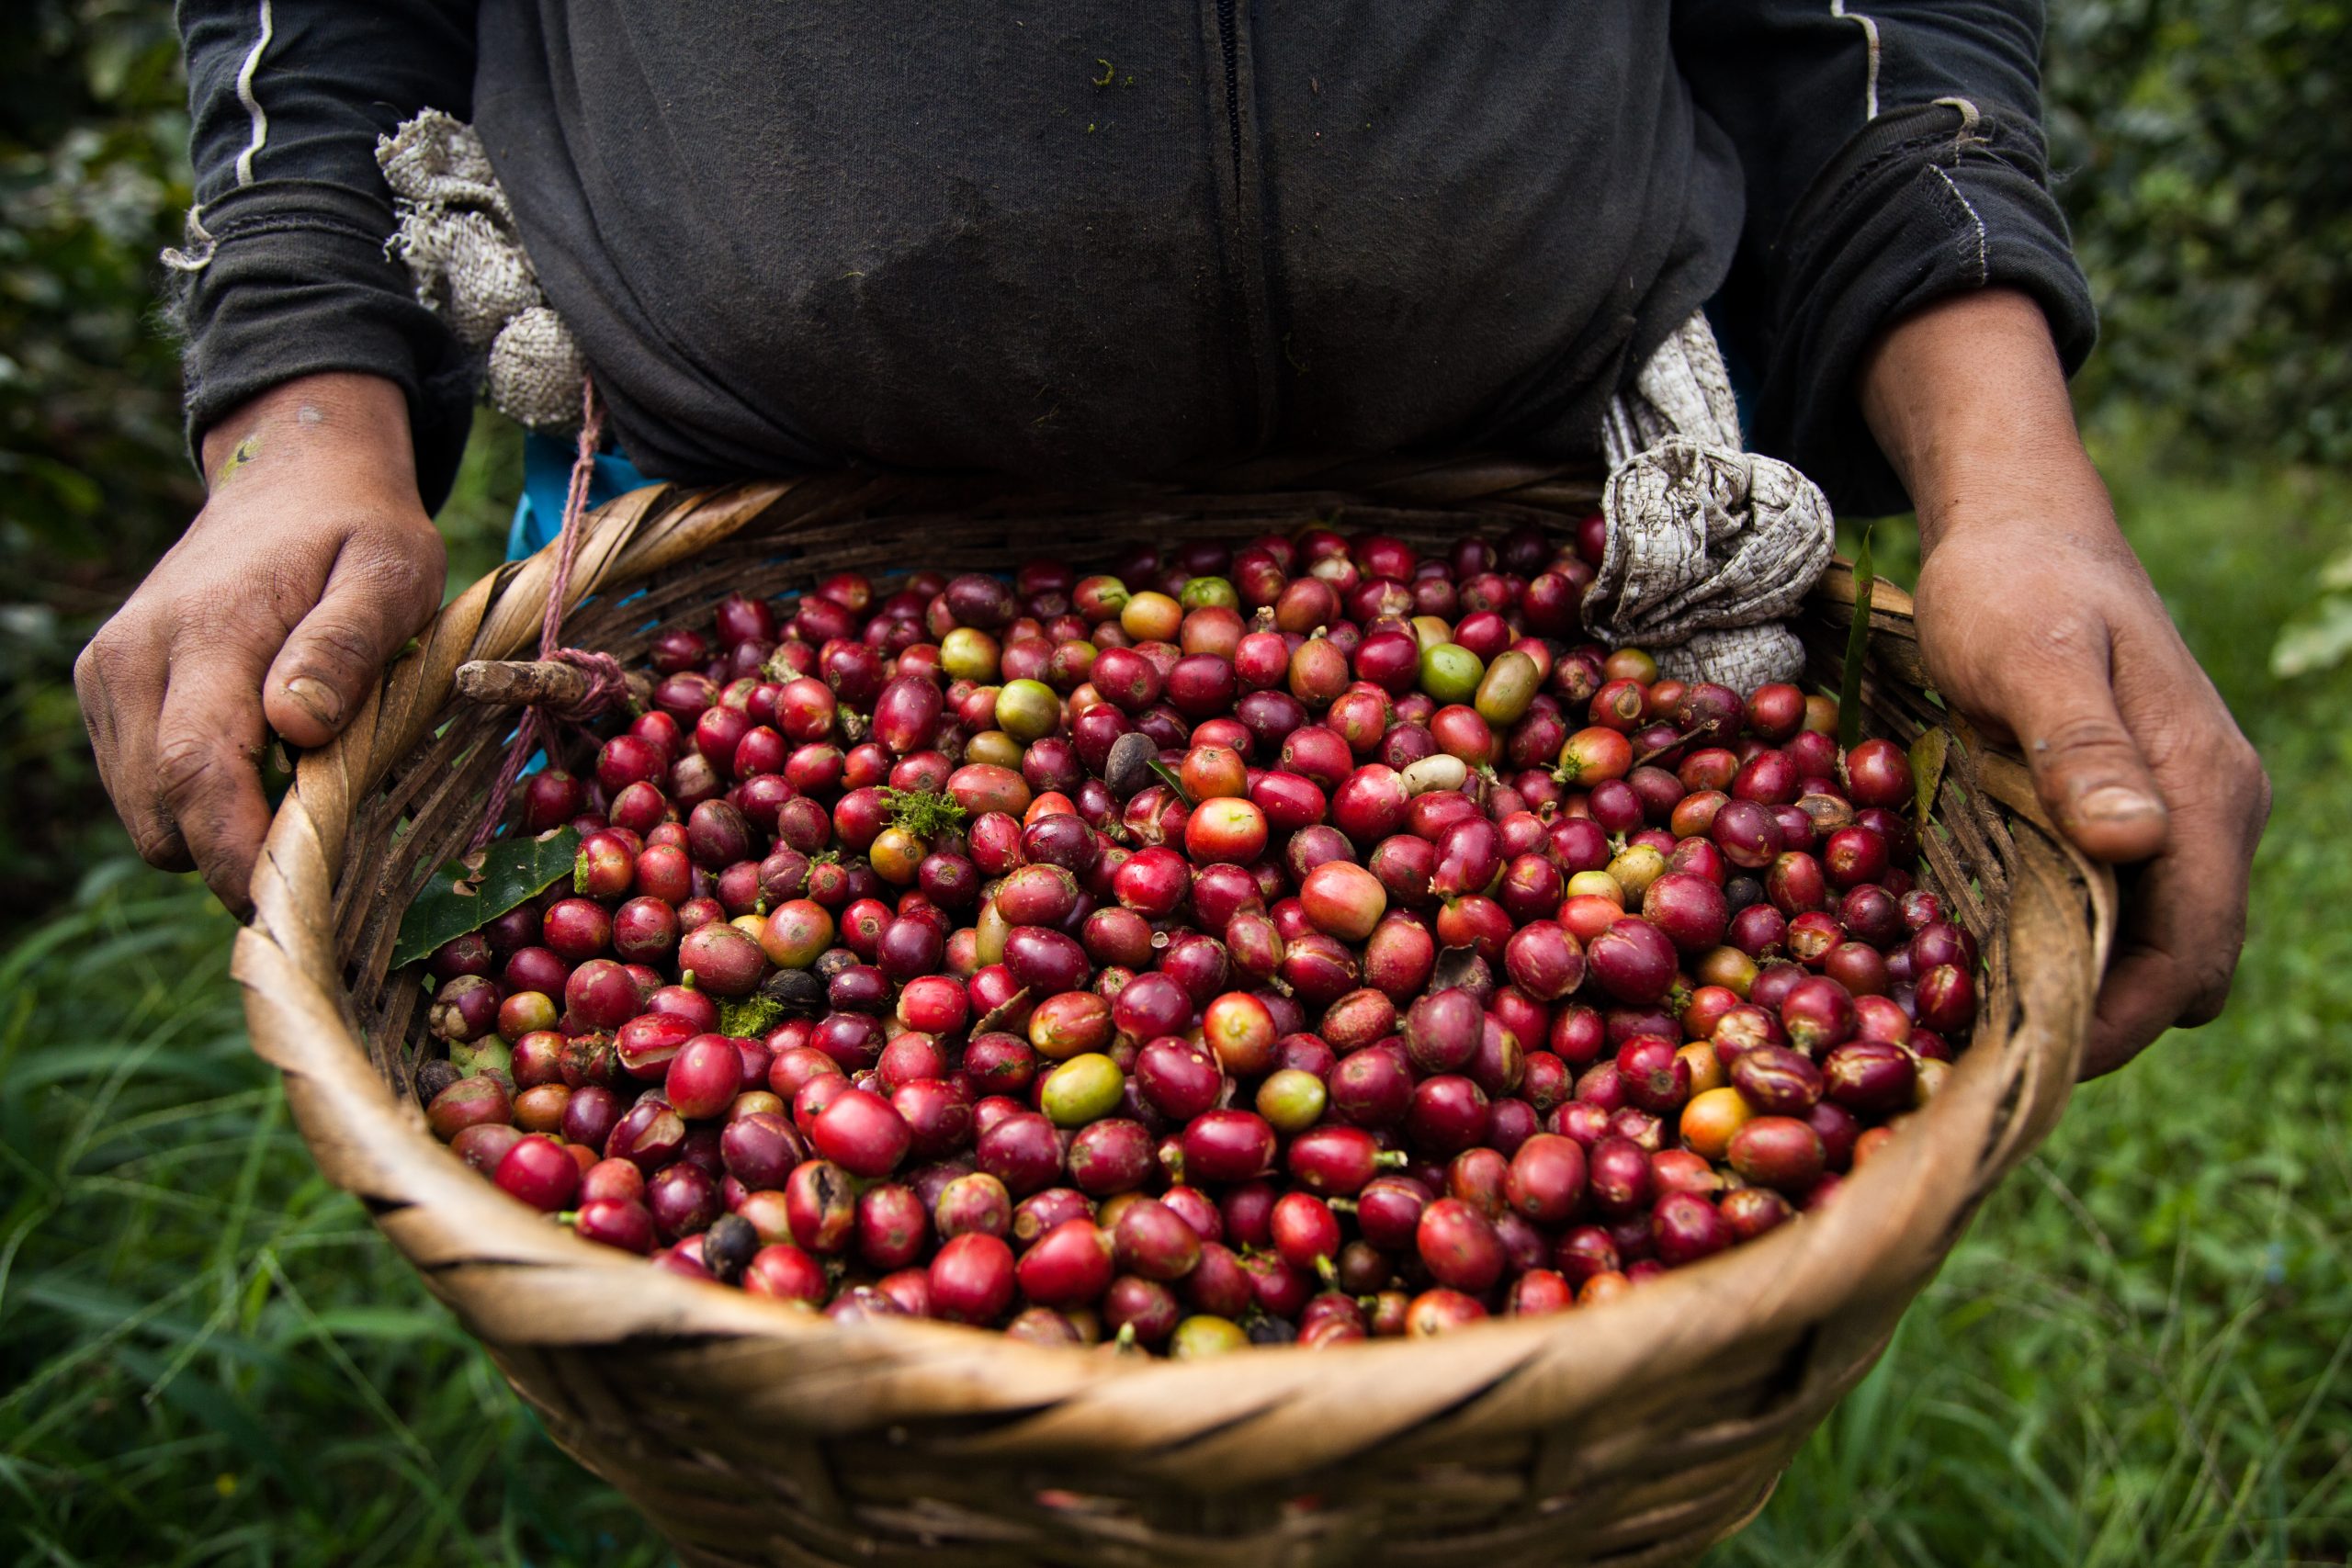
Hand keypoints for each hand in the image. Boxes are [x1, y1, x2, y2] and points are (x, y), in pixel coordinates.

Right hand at [75, 373, 444, 912]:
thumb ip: (348, 644)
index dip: (240, 857)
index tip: (299, 901)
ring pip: (146, 815)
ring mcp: (110, 676)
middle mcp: (135, 659)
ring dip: (216, 828)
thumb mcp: (393, 570)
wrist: (292, 480)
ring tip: (300, 787)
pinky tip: (262, 762)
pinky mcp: (107, 690)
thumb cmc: (360, 531)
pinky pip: (141, 788)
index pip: (198, 774)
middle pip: (163, 816)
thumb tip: (295, 724)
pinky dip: (196, 801)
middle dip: (237, 854)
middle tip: (329, 841)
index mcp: (207, 633)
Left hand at [1862, 291, 2268, 1076]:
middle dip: (2094, 1022)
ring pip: (2146, 940)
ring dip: (2074, 985)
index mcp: (2201, 795)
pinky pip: (2113, 901)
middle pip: (2177, 967)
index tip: (2027, 1066)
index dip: (2118, 1025)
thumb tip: (2136, 841)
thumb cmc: (2014, 586)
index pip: (2191, 956)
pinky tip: (1978, 949)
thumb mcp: (2029, 657)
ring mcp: (2173, 812)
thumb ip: (2081, 746)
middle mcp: (2206, 815)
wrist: (2021, 522)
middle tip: (1980, 1054)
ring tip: (1971, 1016)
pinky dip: (2061, 939)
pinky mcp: (2128, 807)